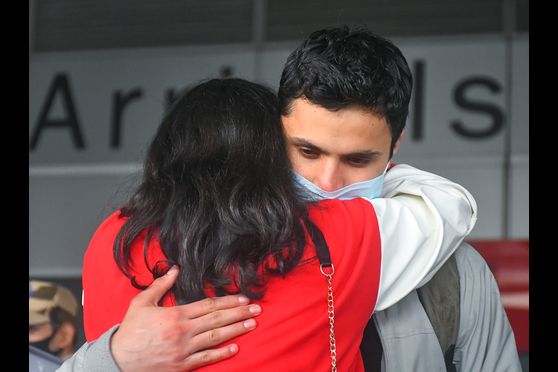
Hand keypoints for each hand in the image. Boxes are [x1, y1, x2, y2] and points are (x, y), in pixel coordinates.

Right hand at [110, 266, 260, 370]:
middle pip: (217, 319)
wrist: (118, 360)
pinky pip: (206, 358)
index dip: (228, 301)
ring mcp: (184, 350)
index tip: (243, 298)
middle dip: (239, 313)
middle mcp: (183, 331)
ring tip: (252, 324)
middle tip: (257, 309)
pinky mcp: (182, 366)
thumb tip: (175, 269)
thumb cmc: (130, 331)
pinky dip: (222, 353)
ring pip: (216, 338)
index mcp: (175, 315)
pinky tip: (235, 348)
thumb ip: (160, 285)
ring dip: (236, 330)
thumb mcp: (141, 303)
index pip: (208, 305)